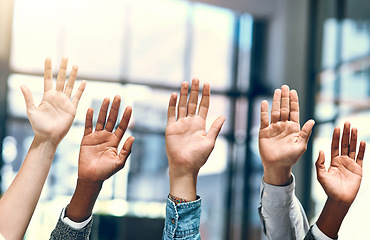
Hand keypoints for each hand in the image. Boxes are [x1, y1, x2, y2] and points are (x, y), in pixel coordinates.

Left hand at [20, 58, 85, 145]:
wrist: (48, 137)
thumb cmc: (38, 126)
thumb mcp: (31, 111)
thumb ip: (28, 98)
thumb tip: (22, 85)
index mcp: (47, 96)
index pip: (48, 79)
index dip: (48, 69)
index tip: (48, 58)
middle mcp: (57, 97)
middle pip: (60, 79)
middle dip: (63, 68)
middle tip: (65, 57)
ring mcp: (65, 102)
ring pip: (70, 85)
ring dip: (73, 76)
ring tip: (76, 65)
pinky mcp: (72, 108)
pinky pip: (77, 97)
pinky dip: (81, 89)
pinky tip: (84, 82)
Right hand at [78, 95, 134, 182]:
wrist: (91, 178)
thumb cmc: (106, 172)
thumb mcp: (119, 162)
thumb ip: (126, 150)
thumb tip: (133, 137)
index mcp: (115, 141)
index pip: (122, 126)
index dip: (126, 117)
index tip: (129, 107)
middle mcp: (107, 136)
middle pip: (112, 119)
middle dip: (115, 108)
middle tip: (118, 96)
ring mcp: (96, 136)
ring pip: (100, 120)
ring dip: (103, 109)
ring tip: (107, 99)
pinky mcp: (86, 139)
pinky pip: (87, 126)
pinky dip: (89, 118)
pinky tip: (91, 109)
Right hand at [165, 78, 224, 199]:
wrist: (185, 166)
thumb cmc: (198, 157)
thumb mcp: (210, 141)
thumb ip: (215, 128)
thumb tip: (223, 116)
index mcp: (200, 124)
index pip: (203, 106)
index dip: (205, 95)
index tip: (207, 84)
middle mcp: (190, 122)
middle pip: (192, 103)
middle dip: (194, 91)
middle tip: (196, 78)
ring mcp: (180, 124)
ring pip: (182, 105)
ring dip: (184, 94)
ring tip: (185, 83)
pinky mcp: (171, 128)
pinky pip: (171, 114)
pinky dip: (172, 104)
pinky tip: (175, 95)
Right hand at [259, 85, 314, 184]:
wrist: (277, 166)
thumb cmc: (291, 158)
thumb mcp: (301, 145)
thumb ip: (305, 132)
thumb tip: (312, 120)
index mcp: (294, 128)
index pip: (294, 111)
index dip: (294, 101)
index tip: (293, 91)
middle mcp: (283, 125)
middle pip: (284, 108)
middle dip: (285, 97)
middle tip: (285, 86)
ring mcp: (273, 128)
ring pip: (275, 111)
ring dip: (276, 101)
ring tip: (277, 91)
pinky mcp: (264, 131)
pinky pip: (263, 119)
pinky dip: (263, 111)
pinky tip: (264, 103)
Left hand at [316, 121, 365, 205]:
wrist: (339, 199)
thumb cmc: (329, 188)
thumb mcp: (320, 175)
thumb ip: (319, 163)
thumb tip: (321, 151)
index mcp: (333, 161)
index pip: (335, 145)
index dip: (336, 136)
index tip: (337, 127)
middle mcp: (342, 160)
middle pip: (344, 144)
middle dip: (345, 133)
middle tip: (347, 122)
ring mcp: (351, 164)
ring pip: (353, 148)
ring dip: (354, 138)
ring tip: (355, 128)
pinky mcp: (358, 169)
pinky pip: (360, 157)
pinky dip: (362, 149)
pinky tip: (362, 141)